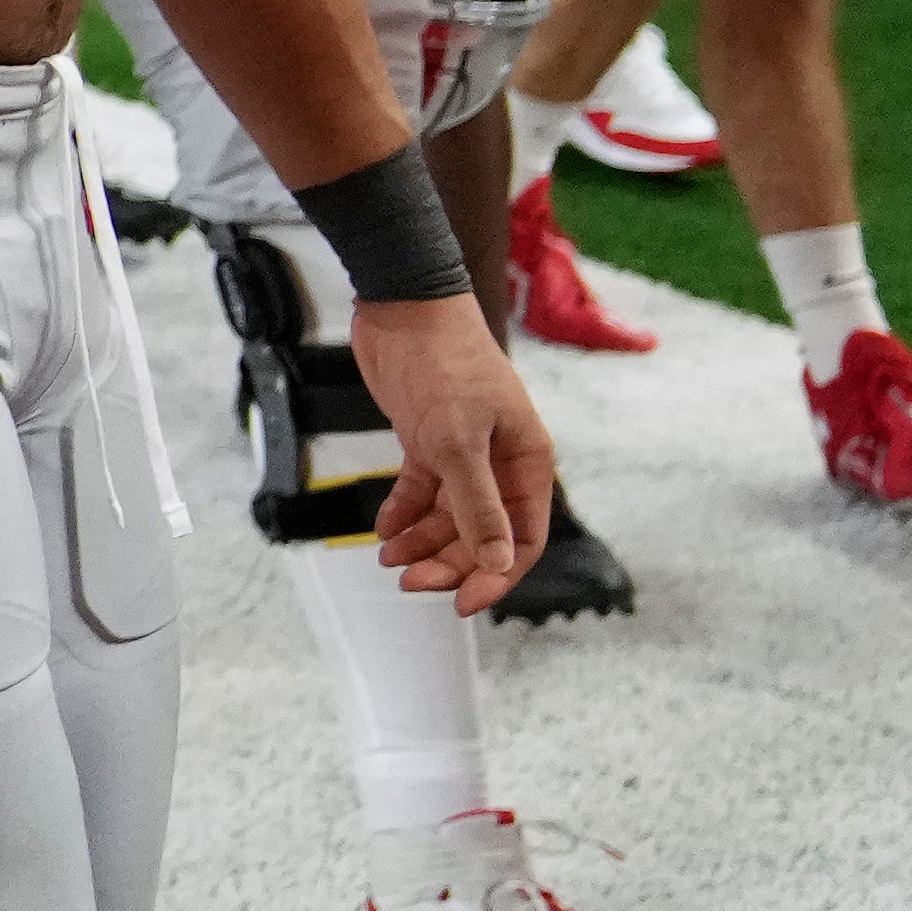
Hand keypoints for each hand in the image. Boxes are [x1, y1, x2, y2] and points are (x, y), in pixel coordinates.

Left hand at [354, 293, 553, 613]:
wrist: (403, 306)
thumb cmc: (442, 365)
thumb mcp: (459, 443)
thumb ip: (479, 507)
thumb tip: (500, 564)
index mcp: (527, 462)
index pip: (523, 538)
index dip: (496, 575)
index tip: (461, 604)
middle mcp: (501, 461)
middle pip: (481, 532)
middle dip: (448, 561)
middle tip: (407, 582)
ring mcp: (463, 449)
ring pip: (448, 514)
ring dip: (421, 540)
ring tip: (388, 559)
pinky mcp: (427, 437)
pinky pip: (421, 488)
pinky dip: (403, 511)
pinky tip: (383, 529)